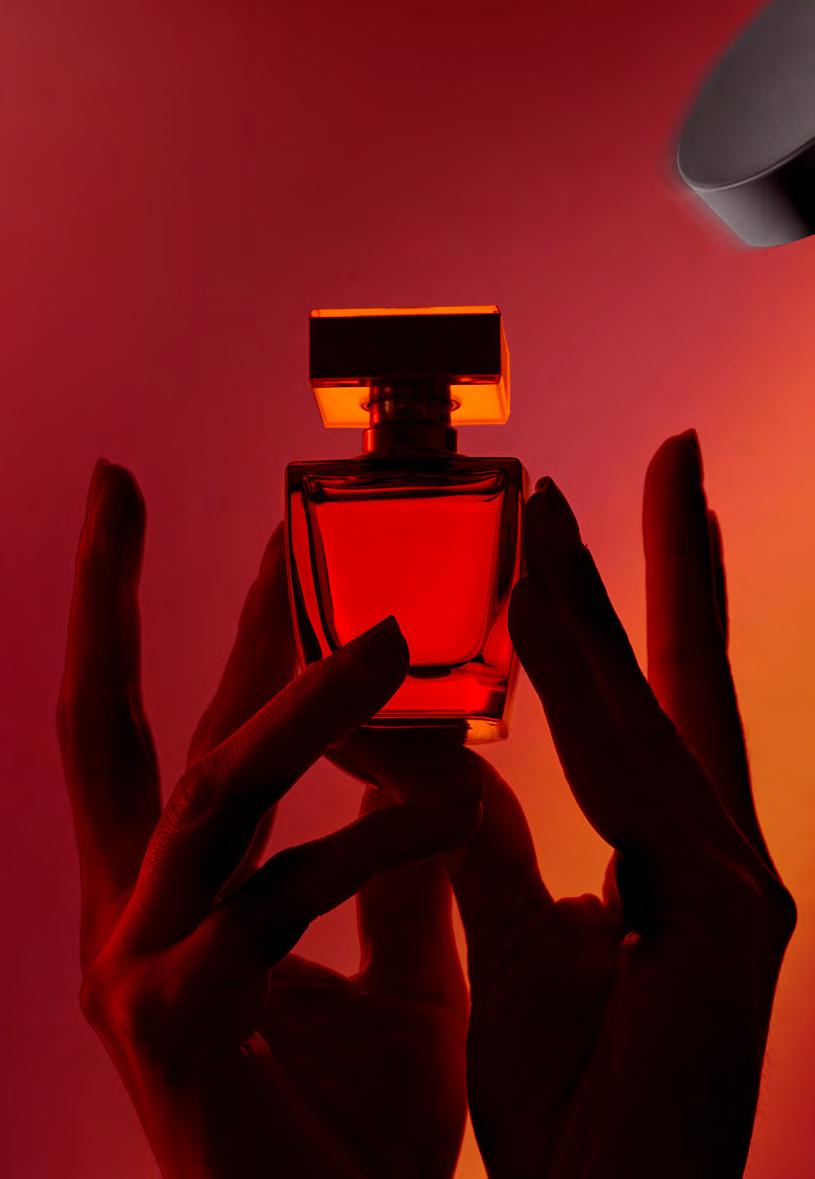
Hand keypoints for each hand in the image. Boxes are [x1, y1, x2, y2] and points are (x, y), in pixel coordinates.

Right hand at [56, 461, 478, 1178]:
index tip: (167, 519)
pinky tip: (455, 807)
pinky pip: (281, 898)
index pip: (153, 725)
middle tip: (133, 489)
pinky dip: (373, 844)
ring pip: (210, 791)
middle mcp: (131, 911)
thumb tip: (440, 777)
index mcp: (169, 891)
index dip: (141, 614)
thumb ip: (400, 871)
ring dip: (300, 703)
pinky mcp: (181, 1023)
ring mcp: (141, 967)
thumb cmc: (356, 1127)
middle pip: (114, 725)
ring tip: (391, 637)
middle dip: (114, 598)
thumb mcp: (397, 972)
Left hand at [344, 432, 795, 1178]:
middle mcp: (723, 857)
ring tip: (570, 504)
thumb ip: (490, 846)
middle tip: (657, 461)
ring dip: (604, 597)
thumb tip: (443, 757)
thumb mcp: (519, 952)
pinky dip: (578, 683)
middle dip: (654, 569)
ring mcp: (738, 885)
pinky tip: (540, 600)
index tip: (605, 536)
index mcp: (680, 863)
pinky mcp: (731, 919)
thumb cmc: (578, 1105)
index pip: (652, 712)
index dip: (635, 615)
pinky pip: (627, 772)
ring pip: (651, 710)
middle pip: (674, 685)